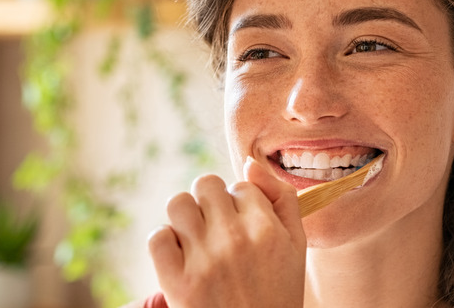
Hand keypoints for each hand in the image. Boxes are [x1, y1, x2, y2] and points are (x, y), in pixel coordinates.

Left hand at [148, 158, 305, 307]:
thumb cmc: (278, 293)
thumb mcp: (296, 246)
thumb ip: (282, 198)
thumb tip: (250, 162)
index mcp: (267, 228)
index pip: (241, 185)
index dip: (240, 204)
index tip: (243, 228)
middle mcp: (235, 238)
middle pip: (206, 184)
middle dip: (210, 203)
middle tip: (217, 230)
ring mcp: (203, 260)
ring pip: (177, 203)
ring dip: (184, 217)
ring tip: (196, 239)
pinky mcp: (176, 282)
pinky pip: (157, 236)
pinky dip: (165, 243)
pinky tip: (181, 257)